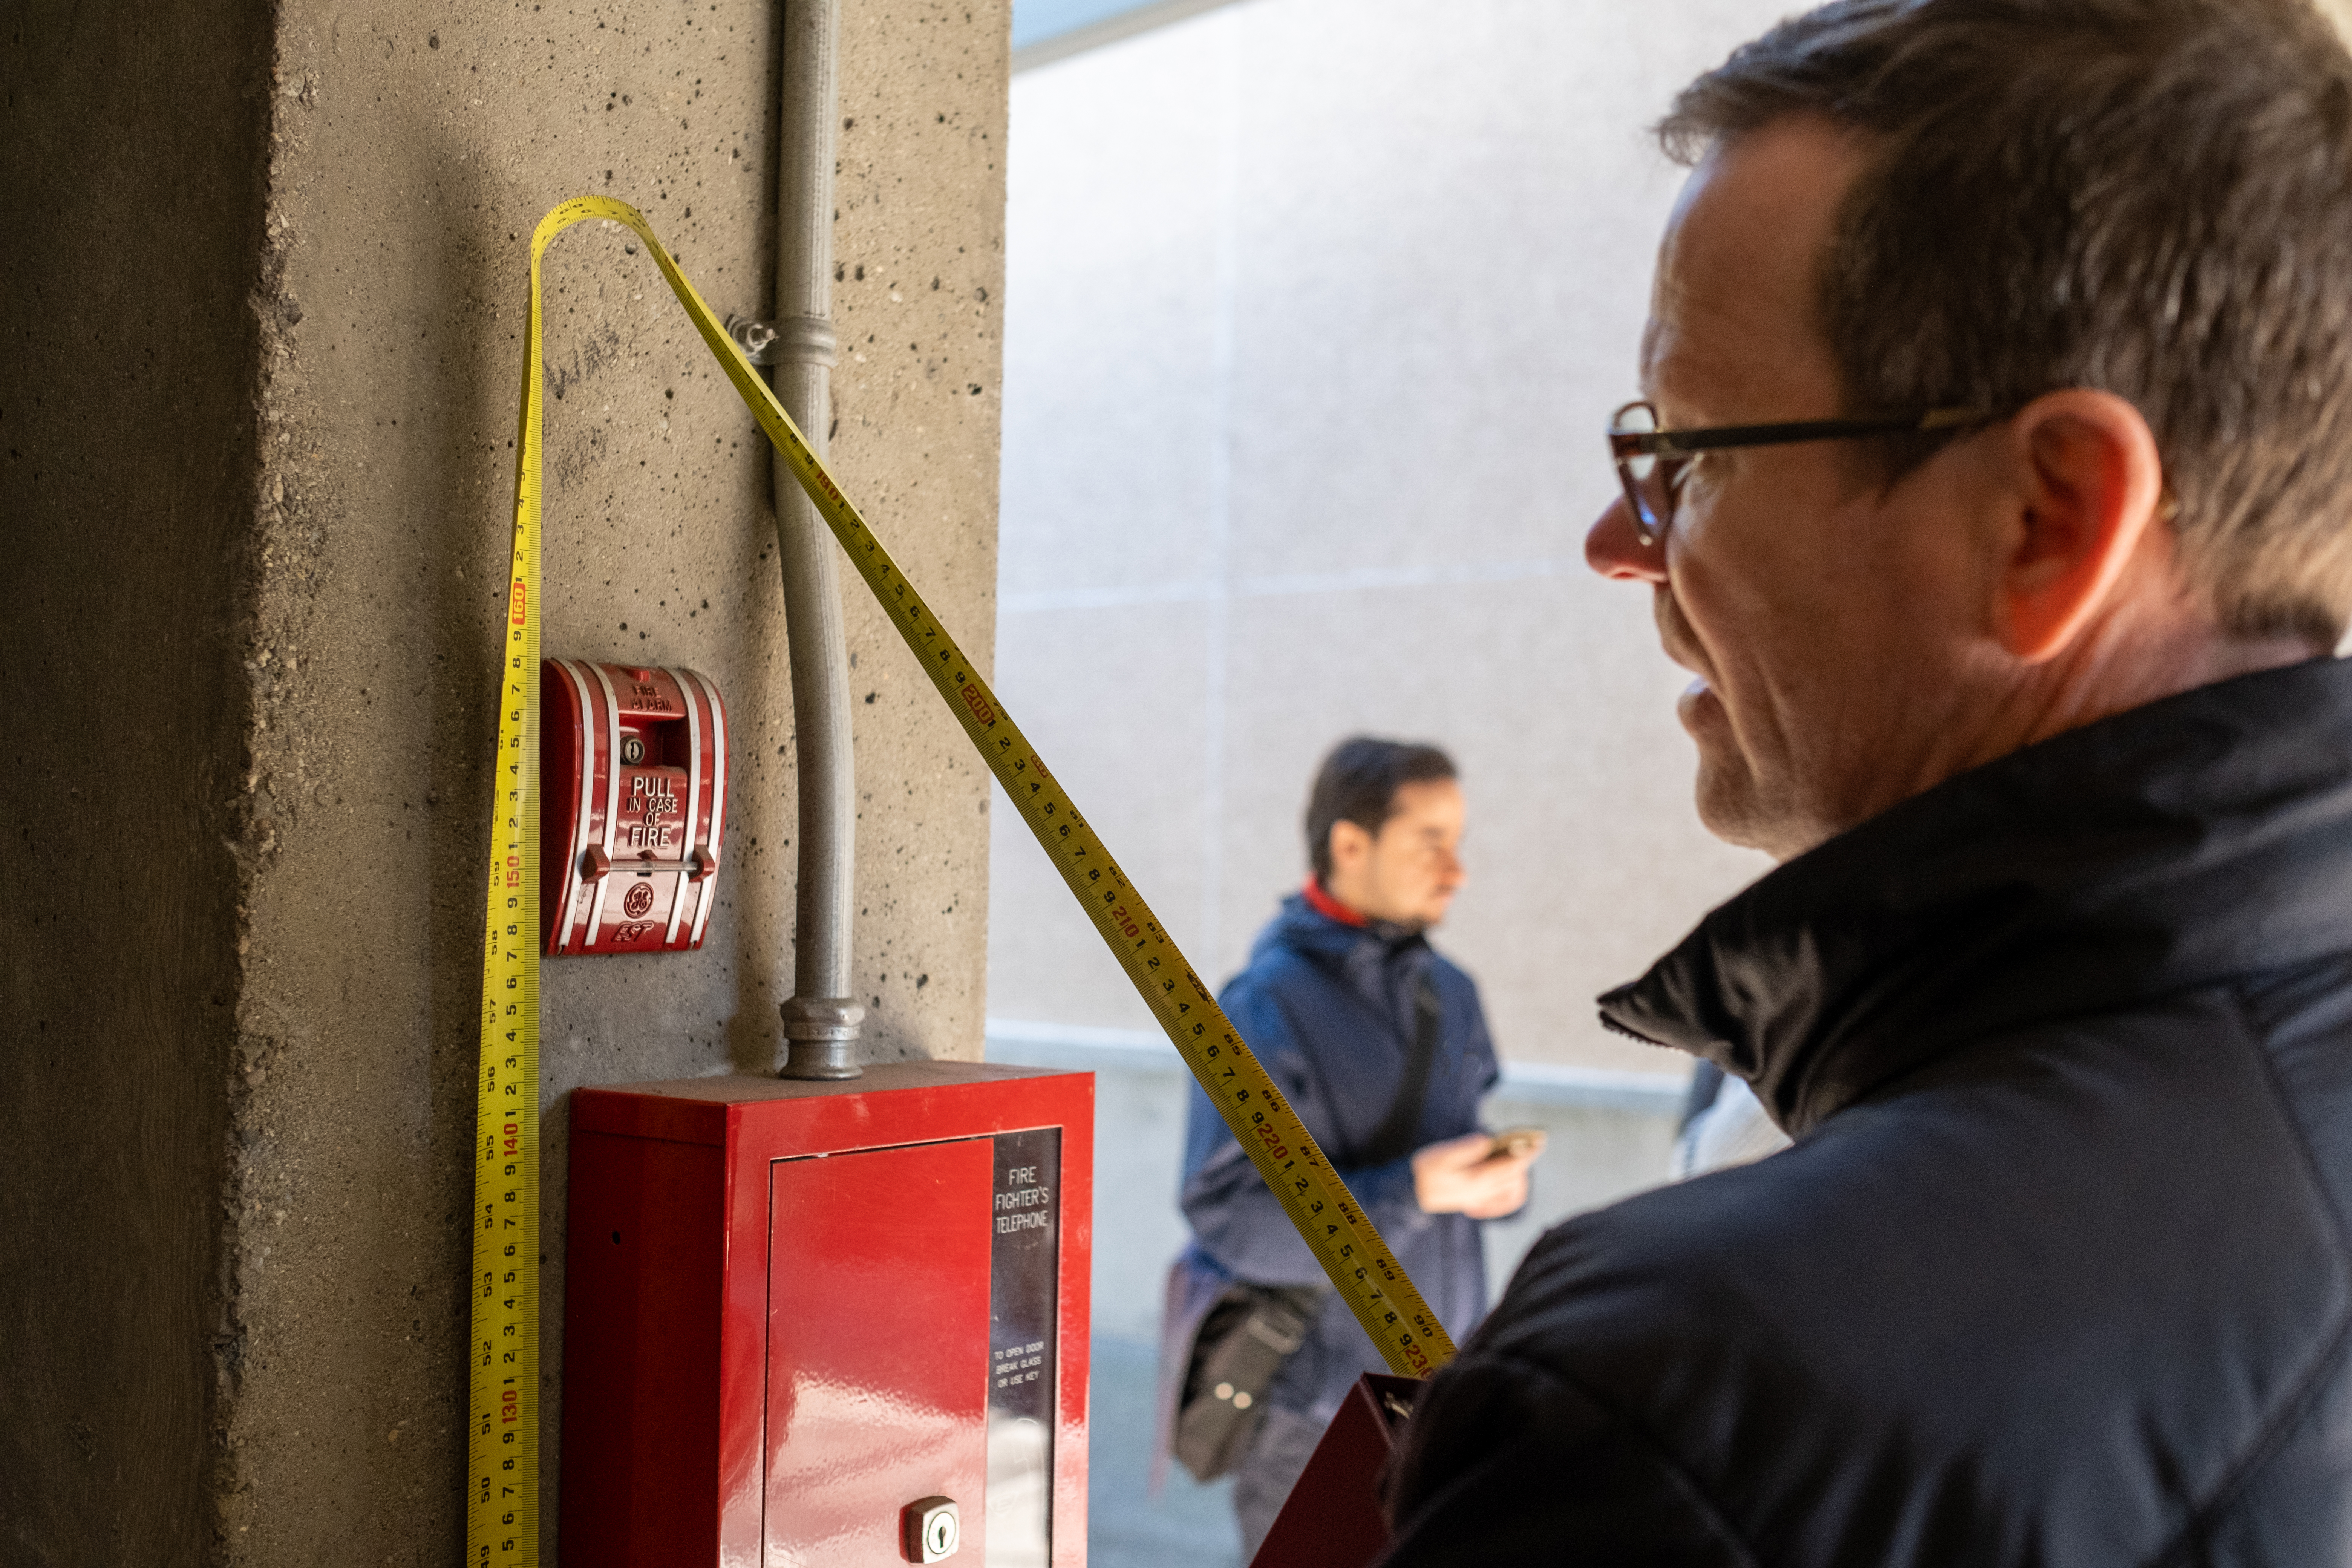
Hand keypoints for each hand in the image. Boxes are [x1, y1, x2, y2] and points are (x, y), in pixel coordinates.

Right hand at [1411, 1130, 1536, 1218]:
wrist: (1413, 1194)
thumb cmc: (1425, 1171)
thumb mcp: (1439, 1156)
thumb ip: (1465, 1149)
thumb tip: (1487, 1140)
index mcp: (1477, 1180)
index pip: (1510, 1165)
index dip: (1527, 1152)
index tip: (1540, 1140)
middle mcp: (1483, 1192)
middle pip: (1514, 1176)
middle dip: (1526, 1159)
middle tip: (1533, 1142)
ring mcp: (1481, 1200)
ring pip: (1513, 1191)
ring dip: (1520, 1175)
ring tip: (1519, 1159)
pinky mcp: (1477, 1203)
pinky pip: (1504, 1203)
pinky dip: (1513, 1193)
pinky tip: (1511, 1184)